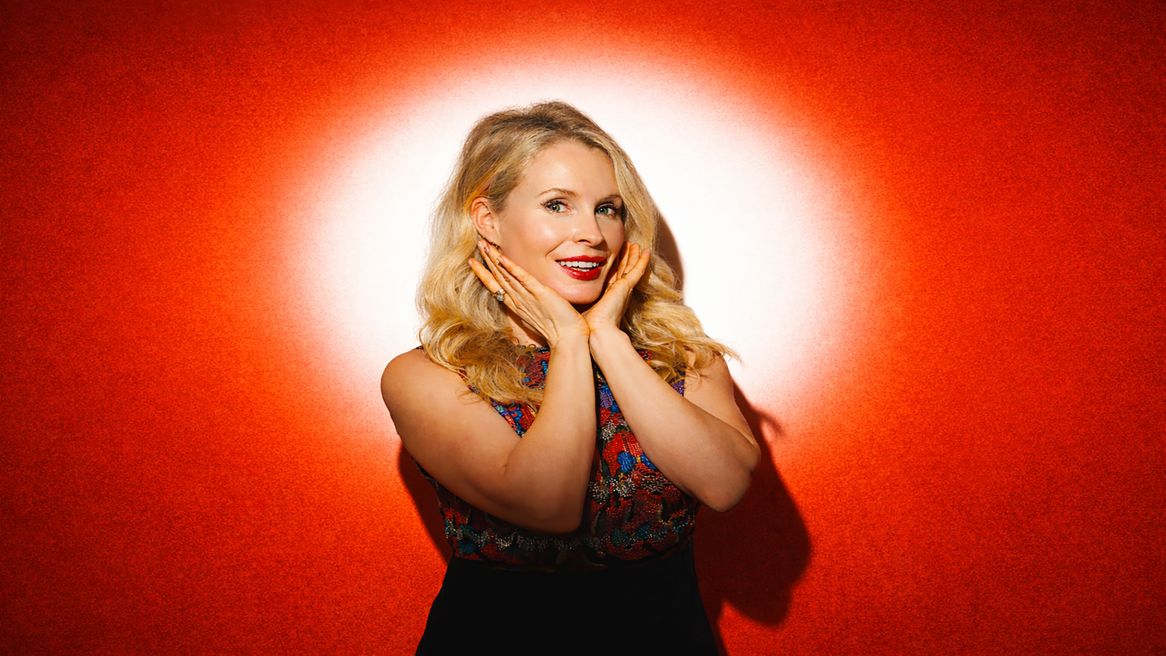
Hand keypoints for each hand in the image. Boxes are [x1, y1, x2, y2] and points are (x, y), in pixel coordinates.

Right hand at [468, 240, 589, 347]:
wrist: (568, 339)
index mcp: (517, 306)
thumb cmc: (558, 329)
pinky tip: (503, 258)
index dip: (484, 273)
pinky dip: (512, 268)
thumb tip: (532, 295)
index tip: (473, 262)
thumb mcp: (539, 315)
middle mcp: (518, 301)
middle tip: (479, 244)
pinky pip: (523, 279)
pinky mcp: (540, 294)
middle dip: (487, 260)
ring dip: (494, 259)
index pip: (496, 287)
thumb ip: (532, 304)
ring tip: (485, 245)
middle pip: (498, 277)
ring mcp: (527, 297)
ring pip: (506, 276)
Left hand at [582, 242, 650, 334]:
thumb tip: (556, 292)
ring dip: (634, 256)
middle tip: (629, 246)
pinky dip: (642, 261)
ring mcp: (624, 289)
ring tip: (636, 245)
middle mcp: (618, 292)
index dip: (615, 265)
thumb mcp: (579, 305)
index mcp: (608, 296)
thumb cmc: (586, 324)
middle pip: (624, 270)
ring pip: (631, 267)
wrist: (597, 331)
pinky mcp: (626, 287)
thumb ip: (574, 298)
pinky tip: (646, 252)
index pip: (613, 276)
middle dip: (626, 258)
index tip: (614, 255)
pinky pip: (637, 270)